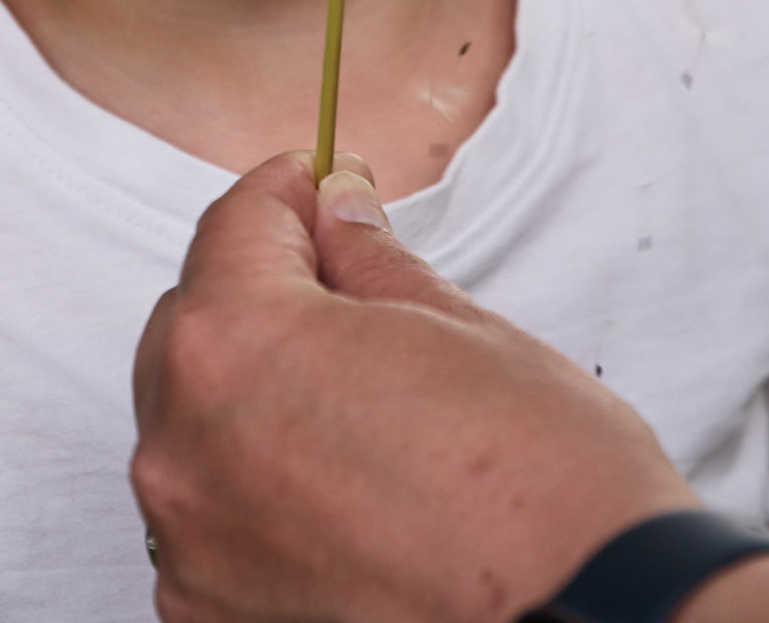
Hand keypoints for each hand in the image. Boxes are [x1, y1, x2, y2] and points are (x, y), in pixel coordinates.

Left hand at [131, 154, 695, 622]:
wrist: (583, 614)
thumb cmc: (542, 486)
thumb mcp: (458, 327)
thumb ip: (368, 263)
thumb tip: (338, 216)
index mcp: (235, 343)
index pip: (234, 226)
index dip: (291, 194)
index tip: (322, 188)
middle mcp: (186, 443)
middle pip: (194, 325)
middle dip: (266, 296)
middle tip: (351, 293)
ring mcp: (192, 539)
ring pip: (195, 423)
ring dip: (255, 396)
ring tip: (357, 402)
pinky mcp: (212, 609)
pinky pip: (210, 515)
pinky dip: (256, 489)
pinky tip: (341, 484)